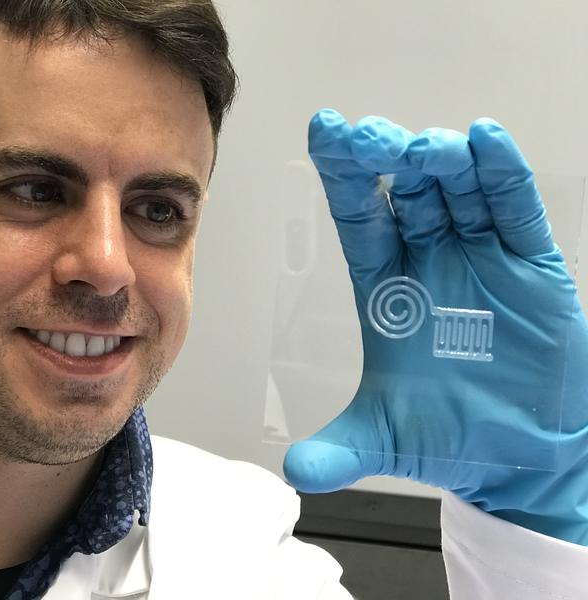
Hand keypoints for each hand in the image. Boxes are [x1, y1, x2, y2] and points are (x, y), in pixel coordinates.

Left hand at [283, 109, 587, 543]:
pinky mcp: (531, 265)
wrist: (523, 454)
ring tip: (427, 150)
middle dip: (386, 158)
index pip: (360, 217)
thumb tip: (296, 473)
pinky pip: (515, 209)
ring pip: (458, 189)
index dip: (343, 175)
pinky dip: (503, 176)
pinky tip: (487, 143)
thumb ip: (341, 452)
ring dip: (442, 161)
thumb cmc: (454, 434)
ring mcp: (481, 256)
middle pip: (403, 190)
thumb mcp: (386, 441)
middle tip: (370, 138)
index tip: (326, 131)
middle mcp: (430, 260)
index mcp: (388, 286)